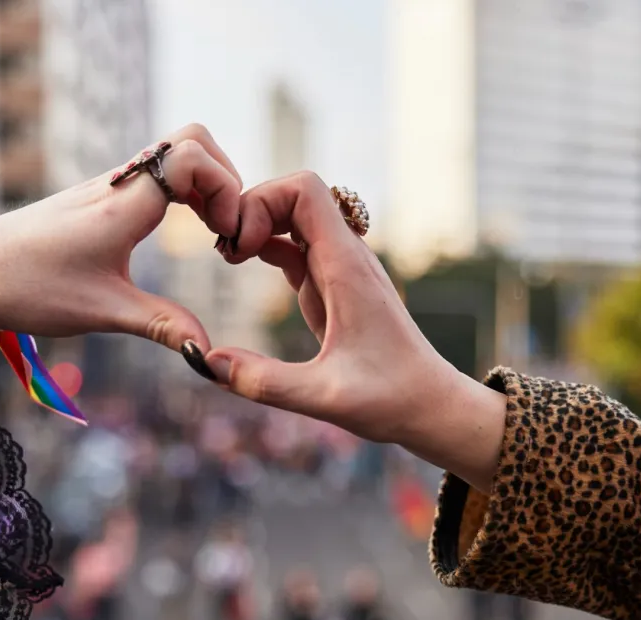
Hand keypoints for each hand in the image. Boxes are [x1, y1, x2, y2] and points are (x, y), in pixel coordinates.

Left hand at [0, 124, 241, 351]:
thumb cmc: (29, 289)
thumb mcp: (103, 313)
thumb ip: (162, 326)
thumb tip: (206, 353)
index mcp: (123, 205)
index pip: (191, 156)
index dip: (226, 188)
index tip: (226, 237)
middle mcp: (119, 184)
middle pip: (192, 140)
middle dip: (225, 178)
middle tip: (226, 230)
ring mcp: (110, 186)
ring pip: (174, 154)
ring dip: (206, 186)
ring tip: (212, 234)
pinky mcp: (101, 197)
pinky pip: (156, 173)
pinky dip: (184, 193)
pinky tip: (184, 231)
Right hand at [208, 171, 506, 491]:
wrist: (432, 407)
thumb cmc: (391, 400)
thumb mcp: (324, 398)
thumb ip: (265, 382)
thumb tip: (208, 363)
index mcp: (347, 268)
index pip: (305, 190)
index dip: (263, 201)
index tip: (238, 247)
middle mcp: (346, 258)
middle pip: (294, 195)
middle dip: (252, 209)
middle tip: (224, 253)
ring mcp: (340, 270)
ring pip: (294, 217)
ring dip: (257, 225)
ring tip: (227, 258)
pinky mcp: (334, 288)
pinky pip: (295, 246)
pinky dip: (265, 245)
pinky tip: (242, 267)